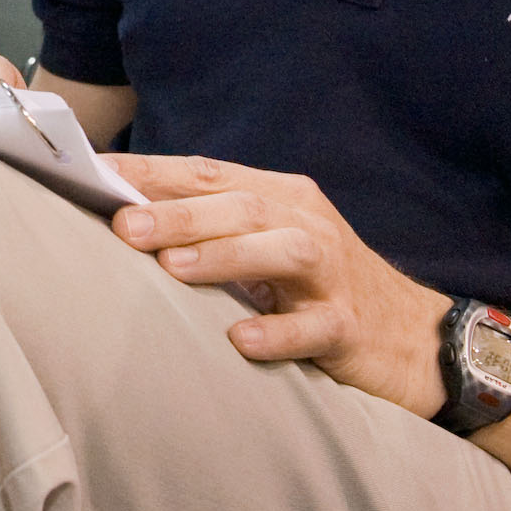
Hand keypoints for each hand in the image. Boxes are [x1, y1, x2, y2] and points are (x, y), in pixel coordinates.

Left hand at [110, 153, 449, 418]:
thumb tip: (120, 217)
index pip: (208, 174)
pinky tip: (242, 338)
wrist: (415, 338)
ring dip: (225, 255)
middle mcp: (307, 223)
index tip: (95, 174)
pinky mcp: (350, 326)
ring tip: (173, 268)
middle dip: (180, 213)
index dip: (153, 171)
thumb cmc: (318, 286)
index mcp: (279, 196)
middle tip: (123, 225)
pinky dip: (279, 332)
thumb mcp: (266, 244)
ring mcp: (332, 274)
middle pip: (242, 206)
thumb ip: (209, 228)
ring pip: (281, 251)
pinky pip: (315, 326)